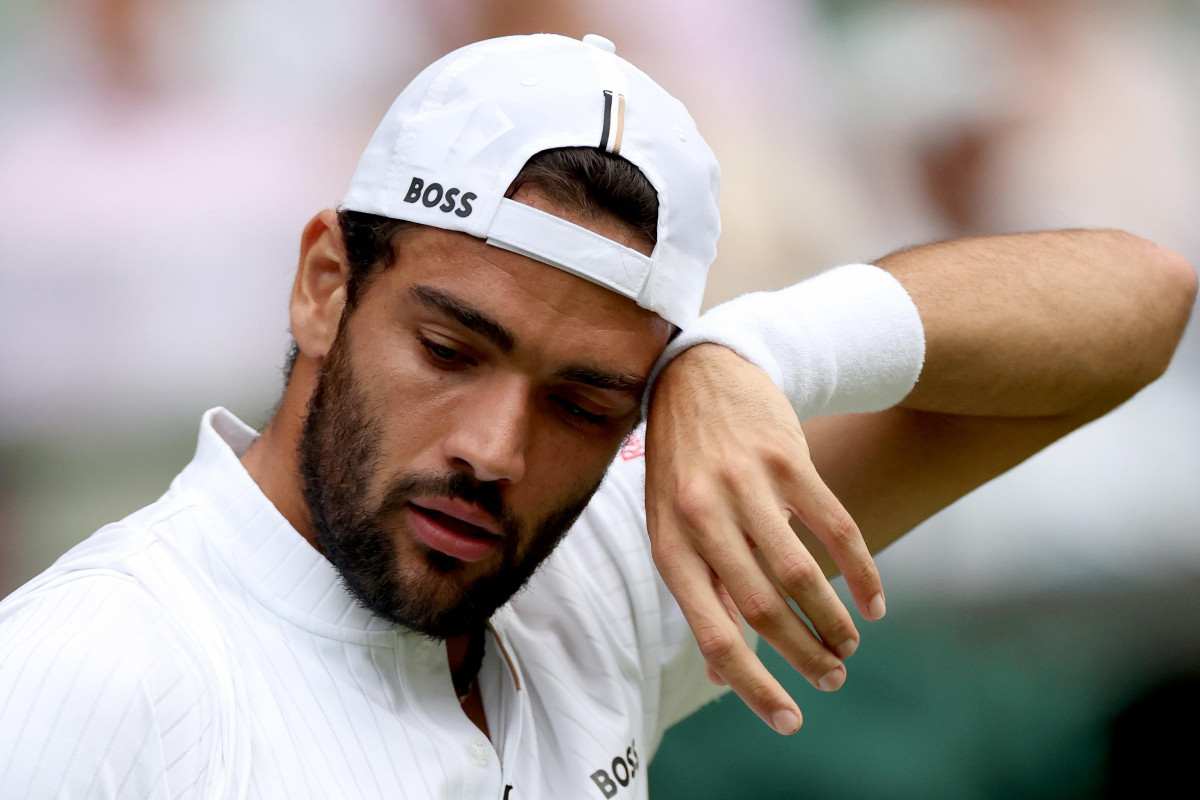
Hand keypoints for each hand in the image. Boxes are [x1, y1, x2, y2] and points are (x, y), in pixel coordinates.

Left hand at [645, 344, 885, 734]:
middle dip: (805, 657)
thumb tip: (722, 677)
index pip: (712, 634)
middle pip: (764, 609)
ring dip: (834, 621)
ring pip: (801, 574)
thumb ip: (700, 594)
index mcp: (669, 546)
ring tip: (849, 646)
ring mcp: (746, 486)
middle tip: (833, 679)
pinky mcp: (788, 461)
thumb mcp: (670, 526)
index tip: (790, 722)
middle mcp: (702, 518)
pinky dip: (862, 572)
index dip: (753, 685)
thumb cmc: (682, 466)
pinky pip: (836, 528)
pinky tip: (873, 602)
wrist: (699, 374)